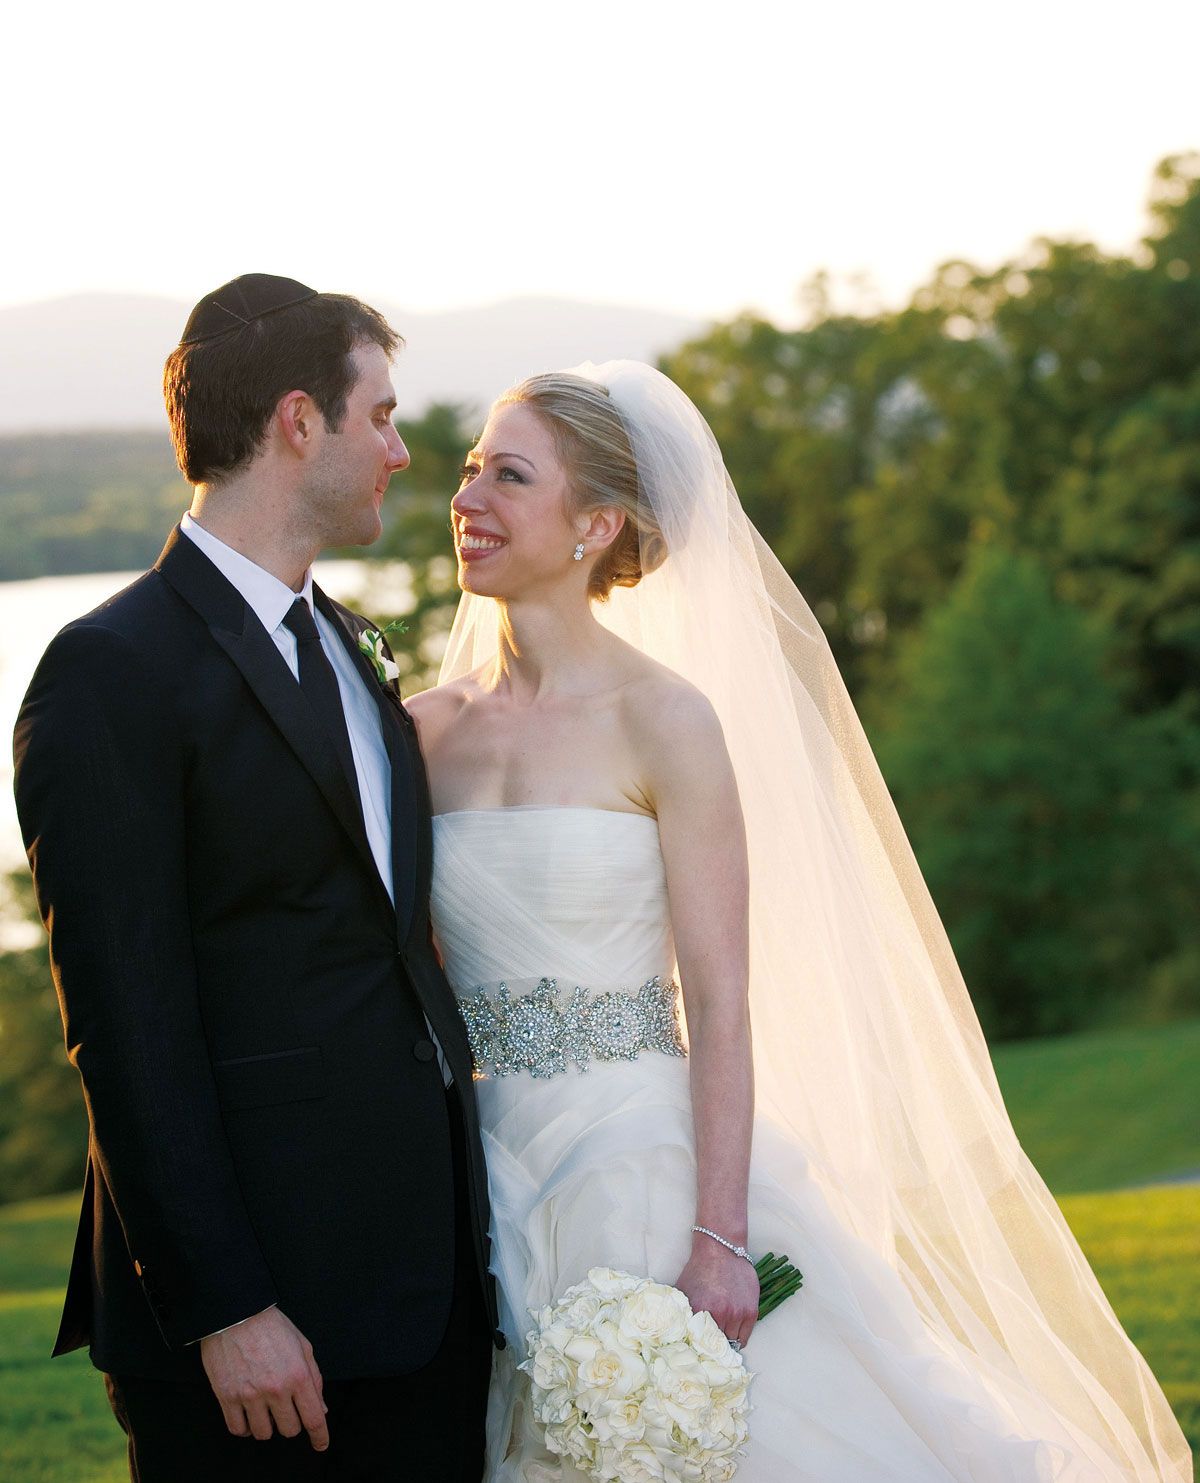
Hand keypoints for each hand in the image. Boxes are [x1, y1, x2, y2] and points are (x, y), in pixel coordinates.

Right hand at [200, 1307, 328, 1450]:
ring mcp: (250, 1395)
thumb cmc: (271, 1326)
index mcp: (298, 1375)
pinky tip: (248, 1416)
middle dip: (291, 1423)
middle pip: (289, 1430)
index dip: (320, 1436)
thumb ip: (314, 1378)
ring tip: (265, 1410)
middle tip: (286, 1409)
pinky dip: (245, 1428)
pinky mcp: (227, 1397)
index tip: (321, 1444)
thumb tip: (321, 1408)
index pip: (313, 1417)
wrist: (236, 1313)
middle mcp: (276, 1389)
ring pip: (264, 1434)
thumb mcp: (302, 1345)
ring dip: (268, 1426)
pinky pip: (238, 1430)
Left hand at [675, 1236, 759, 1348]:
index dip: (697, 1347)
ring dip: (725, 1340)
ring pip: (731, 1342)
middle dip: (711, 1345)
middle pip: (715, 1345)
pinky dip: (738, 1337)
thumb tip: (675, 1332)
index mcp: (699, 1310)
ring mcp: (737, 1313)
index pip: (698, 1343)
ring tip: (720, 1335)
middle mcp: (720, 1314)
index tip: (697, 1349)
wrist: (720, 1249)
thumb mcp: (683, 1290)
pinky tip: (731, 1332)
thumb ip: (680, 1313)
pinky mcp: (751, 1311)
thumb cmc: (699, 1268)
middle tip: (708, 1343)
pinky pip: (745, 1337)